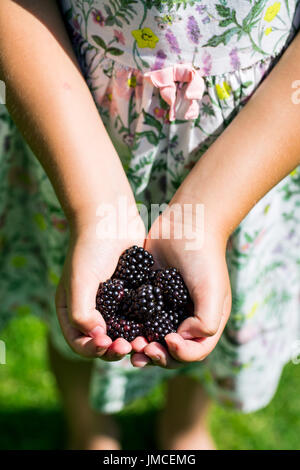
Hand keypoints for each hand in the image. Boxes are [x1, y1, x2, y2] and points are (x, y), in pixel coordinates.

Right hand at [56, 214, 145, 360]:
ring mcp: (114, 305)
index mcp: (72, 310)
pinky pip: (138, 318)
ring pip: (123, 334)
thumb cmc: (90, 248)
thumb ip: (81, 312)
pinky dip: (145, 326)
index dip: (93, 350)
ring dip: (133, 342)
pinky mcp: (132, 296)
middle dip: (115, 349)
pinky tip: (156, 328)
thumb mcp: (80, 280)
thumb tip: (97, 337)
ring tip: (144, 342)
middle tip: (129, 347)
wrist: (111, 219)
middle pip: (103, 343)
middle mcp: (92, 310)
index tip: (108, 345)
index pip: (80, 342)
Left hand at [131, 206, 230, 368]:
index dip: (181, 354)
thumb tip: (182, 340)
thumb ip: (206, 321)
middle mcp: (186, 319)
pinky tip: (118, 328)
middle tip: (142, 350)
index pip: (195, 351)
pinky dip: (130, 327)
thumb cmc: (203, 257)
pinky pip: (138, 319)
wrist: (185, 224)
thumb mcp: (212, 289)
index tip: (168, 341)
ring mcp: (166, 309)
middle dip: (157, 355)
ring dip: (140, 346)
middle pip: (171, 350)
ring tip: (127, 346)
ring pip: (152, 338)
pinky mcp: (148, 297)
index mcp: (205, 321)